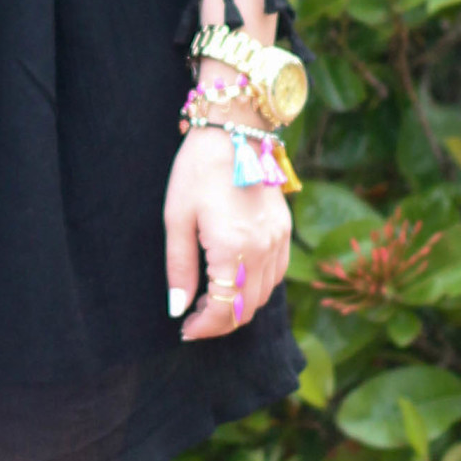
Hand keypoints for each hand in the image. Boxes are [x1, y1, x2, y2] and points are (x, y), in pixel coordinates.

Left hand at [163, 128, 291, 340]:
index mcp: (233, 248)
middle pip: (246, 308)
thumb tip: (178, 308)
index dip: (204, 328)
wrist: (233, 131)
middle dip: (219, 322)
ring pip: (264, 295)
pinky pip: (276, 274)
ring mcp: (278, 240)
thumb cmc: (197, 171)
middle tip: (193, 319)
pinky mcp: (284, 230)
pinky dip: (256, 287)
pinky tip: (233, 280)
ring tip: (209, 300)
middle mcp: (262, 248)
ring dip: (238, 306)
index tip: (185, 330)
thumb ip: (179, 268)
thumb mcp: (176, 219)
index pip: (223, 309)